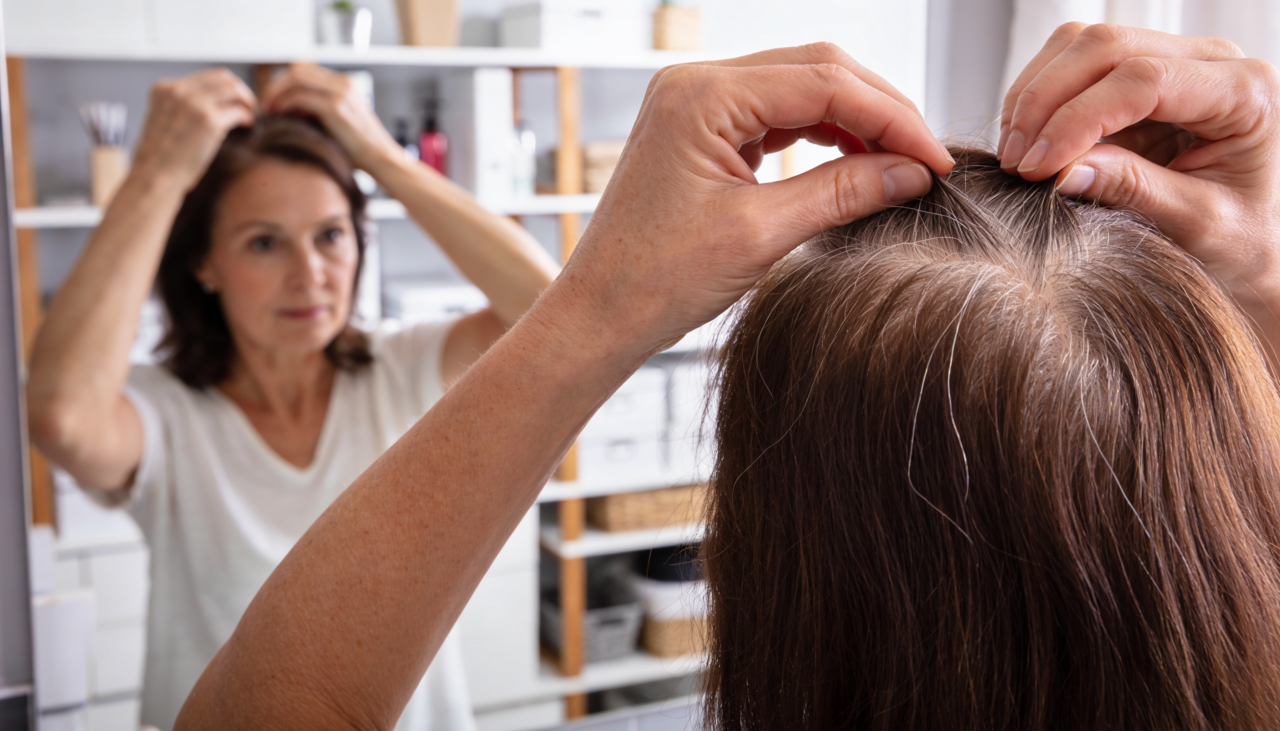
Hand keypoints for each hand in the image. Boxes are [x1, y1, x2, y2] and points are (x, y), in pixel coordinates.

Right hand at [131, 68, 257, 190]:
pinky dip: (248, 118)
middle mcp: (178, 90)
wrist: (154, 176)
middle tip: (247, 108)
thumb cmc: (160, 157)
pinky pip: (239, 111)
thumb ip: (181, 106)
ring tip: (250, 118)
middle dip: (239, 91)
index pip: (205, 76)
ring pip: (234, 89)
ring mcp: (194, 103)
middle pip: (223, 77)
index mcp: (164, 88)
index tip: (232, 101)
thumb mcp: (163, 119)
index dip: (224, 88)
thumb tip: (212, 104)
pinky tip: (247, 128)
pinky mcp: (209, 120)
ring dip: (247, 102)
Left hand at [260, 63, 401, 171]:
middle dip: (276, 85)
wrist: (381, 158)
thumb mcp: (337, 122)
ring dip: (277, 92)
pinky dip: (285, 104)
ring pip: (295, 78)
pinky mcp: (335, 107)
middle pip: (297, 69)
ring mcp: (339, 92)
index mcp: (343, 84)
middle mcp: (342, 83)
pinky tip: (282, 116)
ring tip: (270, 110)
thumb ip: (318, 110)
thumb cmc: (359, 148)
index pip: (305, 70)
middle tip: (266, 104)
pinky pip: (299, 96)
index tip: (274, 100)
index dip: (284, 82)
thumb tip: (290, 110)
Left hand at [554, 43, 953, 356]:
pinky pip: (775, 115)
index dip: (891, 118)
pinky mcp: (700, 130)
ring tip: (897, 164)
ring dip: (853, 121)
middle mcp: (696, 84)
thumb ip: (842, 193)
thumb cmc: (658, 280)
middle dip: (879, 111)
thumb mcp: (761, 235)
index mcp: (702, 95)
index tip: (934, 160)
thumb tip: (912, 173)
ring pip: (800, 88)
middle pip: (816, 69)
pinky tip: (853, 161)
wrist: (600, 315)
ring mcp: (696, 104)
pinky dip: (820, 134)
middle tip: (925, 160)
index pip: (824, 81)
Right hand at [997, 23, 1279, 312]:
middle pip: (1106, 47)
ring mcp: (1173, 63)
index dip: (1077, 119)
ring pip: (1081, 45)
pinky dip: (1040, 100)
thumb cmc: (1245, 240)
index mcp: (1244, 92)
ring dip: (1035, 96)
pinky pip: (1074, 66)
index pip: (1143, 79)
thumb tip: (1061, 171)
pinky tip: (1029, 143)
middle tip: (1016, 162)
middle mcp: (1211, 62)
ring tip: (1016, 154)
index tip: (1037, 169)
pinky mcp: (1139, 78)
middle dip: (1045, 101)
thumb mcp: (1199, 226)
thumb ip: (1136, 191)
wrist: (1260, 248)